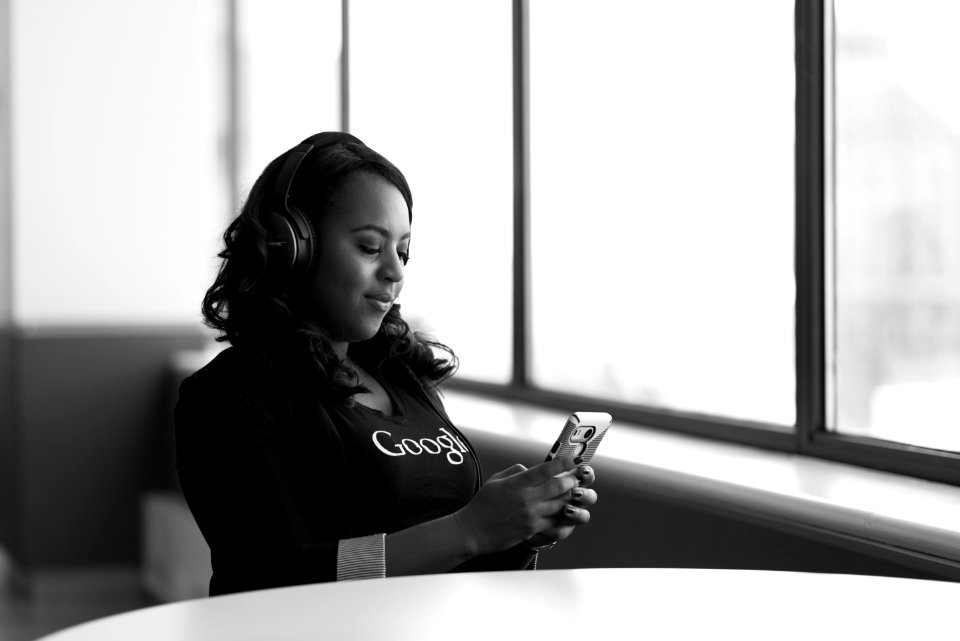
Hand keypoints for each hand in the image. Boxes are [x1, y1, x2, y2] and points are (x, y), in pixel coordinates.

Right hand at [453, 457, 583, 555]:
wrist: (472, 531)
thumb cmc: (482, 504)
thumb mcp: (496, 480)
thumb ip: (515, 472)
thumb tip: (530, 469)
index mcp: (518, 483)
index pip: (546, 470)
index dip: (564, 463)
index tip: (574, 458)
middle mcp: (527, 499)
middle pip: (559, 487)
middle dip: (572, 480)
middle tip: (578, 476)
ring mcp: (531, 515)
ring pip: (561, 505)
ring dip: (570, 498)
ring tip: (574, 493)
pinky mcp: (532, 529)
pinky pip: (555, 522)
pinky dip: (562, 516)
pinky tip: (565, 511)